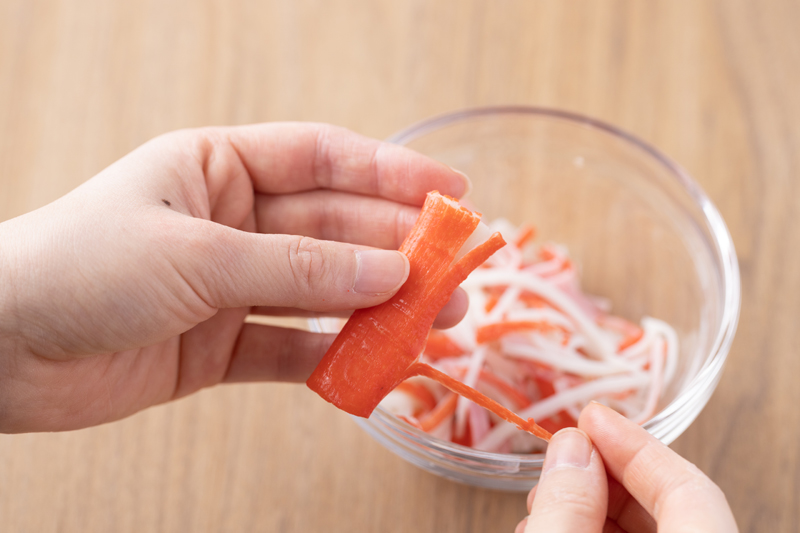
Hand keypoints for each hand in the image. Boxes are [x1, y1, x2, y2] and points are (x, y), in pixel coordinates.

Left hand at [0, 123, 470, 432]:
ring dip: (376, 307)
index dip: (391, 171)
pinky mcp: (219, 345)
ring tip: (437, 321)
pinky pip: (289, 349)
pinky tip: (372, 366)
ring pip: (320, 293)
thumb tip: (389, 272)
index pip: (322, 159)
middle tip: (456, 273)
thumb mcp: (196, 255)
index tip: (451, 190)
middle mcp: (231, 221)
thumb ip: (296, 269)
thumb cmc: (81, 268)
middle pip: (333, 230)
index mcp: (219, 167)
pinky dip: (330, 359)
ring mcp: (229, 285)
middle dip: (396, 250)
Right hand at [516, 402, 737, 531]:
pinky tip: (554, 528)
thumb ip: (567, 505)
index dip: (636, 445)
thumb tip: (572, 447)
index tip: (591, 417)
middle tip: (561, 460)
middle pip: (669, 508)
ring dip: (591, 508)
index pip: (690, 490)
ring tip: (542, 502)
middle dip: (605, 476)